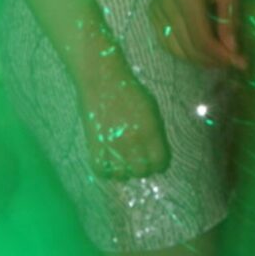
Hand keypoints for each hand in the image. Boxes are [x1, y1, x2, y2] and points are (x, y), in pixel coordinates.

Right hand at [81, 66, 169, 181]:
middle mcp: (133, 140)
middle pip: (142, 171)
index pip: (160, 162)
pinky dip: (106, 170)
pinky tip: (109, 163)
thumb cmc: (130, 91)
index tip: (156, 162)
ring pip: (122, 174)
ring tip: (123, 162)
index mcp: (150, 130)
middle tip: (139, 162)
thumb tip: (156, 151)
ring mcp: (113, 144)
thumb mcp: (152, 109)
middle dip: (143, 169)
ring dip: (124, 171)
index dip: (159, 164)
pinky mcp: (94, 144)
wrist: (102, 81)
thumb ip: (155, 132)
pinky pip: (102, 170)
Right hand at [151, 0, 246, 71]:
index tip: (240, 63)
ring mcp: (155, 9)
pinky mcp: (152, 10)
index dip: (221, 57)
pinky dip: (181, 50)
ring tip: (218, 60)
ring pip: (173, 48)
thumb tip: (232, 49)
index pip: (202, 40)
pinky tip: (198, 51)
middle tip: (233, 63)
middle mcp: (166, 6)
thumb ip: (229, 18)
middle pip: (187, 48)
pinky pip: (164, 39)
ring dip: (196, 59)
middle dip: (211, 61)